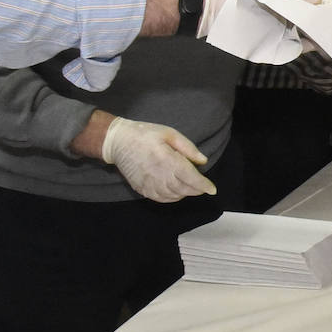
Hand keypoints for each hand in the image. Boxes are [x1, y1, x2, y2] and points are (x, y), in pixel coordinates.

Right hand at [101, 117, 215, 202]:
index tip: (213, 189)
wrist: (118, 141)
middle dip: (196, 190)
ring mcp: (148, 183)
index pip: (189, 177)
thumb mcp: (170, 133)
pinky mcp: (141, 188)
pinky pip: (160, 198)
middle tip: (203, 187)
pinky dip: (171, 198)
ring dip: (185, 194)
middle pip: (183, 189)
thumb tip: (203, 161)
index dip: (203, 185)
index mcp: (167, 159)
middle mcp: (158, 174)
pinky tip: (176, 192)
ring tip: (191, 187)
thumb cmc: (146, 134)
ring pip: (172, 196)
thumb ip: (188, 148)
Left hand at [200, 0, 321, 37]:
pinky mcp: (263, 44)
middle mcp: (280, 18)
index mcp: (282, 1)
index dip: (320, 11)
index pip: (306, 7)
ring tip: (330, 41)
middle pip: (305, 25)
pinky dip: (298, 48)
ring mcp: (272, 32)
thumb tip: (317, 1)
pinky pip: (283, 48)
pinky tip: (311, 46)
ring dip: (313, 40)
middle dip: (320, 29)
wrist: (207, 4)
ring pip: (297, 38)